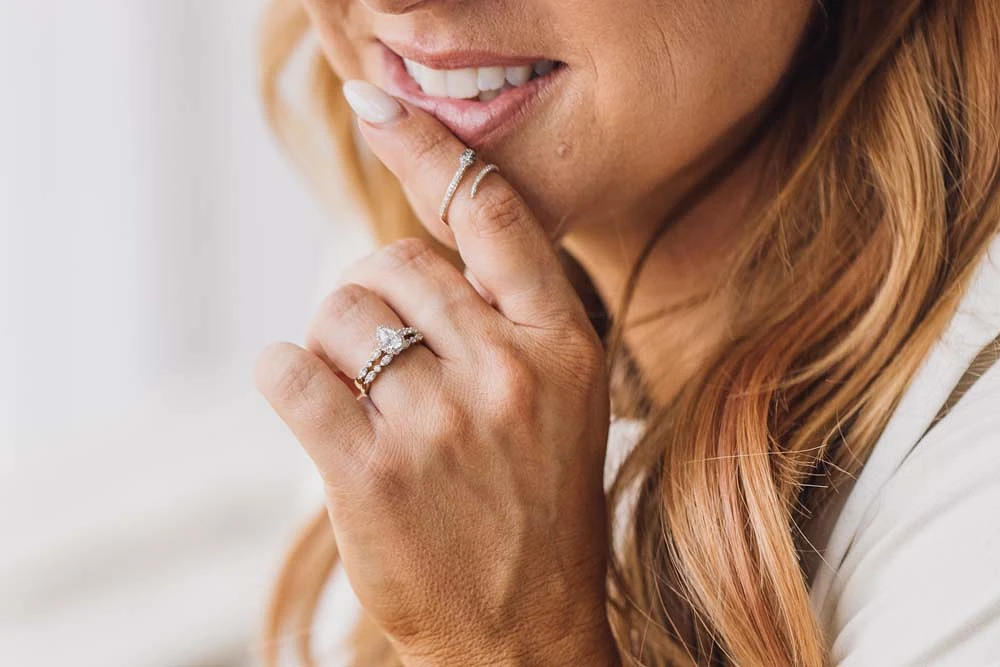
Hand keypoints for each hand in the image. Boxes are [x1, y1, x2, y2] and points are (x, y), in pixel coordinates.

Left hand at [256, 81, 616, 665]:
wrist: (522, 635)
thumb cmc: (534, 507)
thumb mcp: (560, 401)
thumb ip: (504, 318)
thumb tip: (410, 252)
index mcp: (563, 344)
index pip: (492, 214)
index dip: (430, 149)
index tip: (379, 105)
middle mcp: (509, 372)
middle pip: (392, 261)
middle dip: (374, 300)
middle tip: (388, 361)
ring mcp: (440, 424)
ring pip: (337, 313)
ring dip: (331, 346)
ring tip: (365, 403)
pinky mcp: (371, 473)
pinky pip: (288, 371)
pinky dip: (282, 374)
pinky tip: (308, 403)